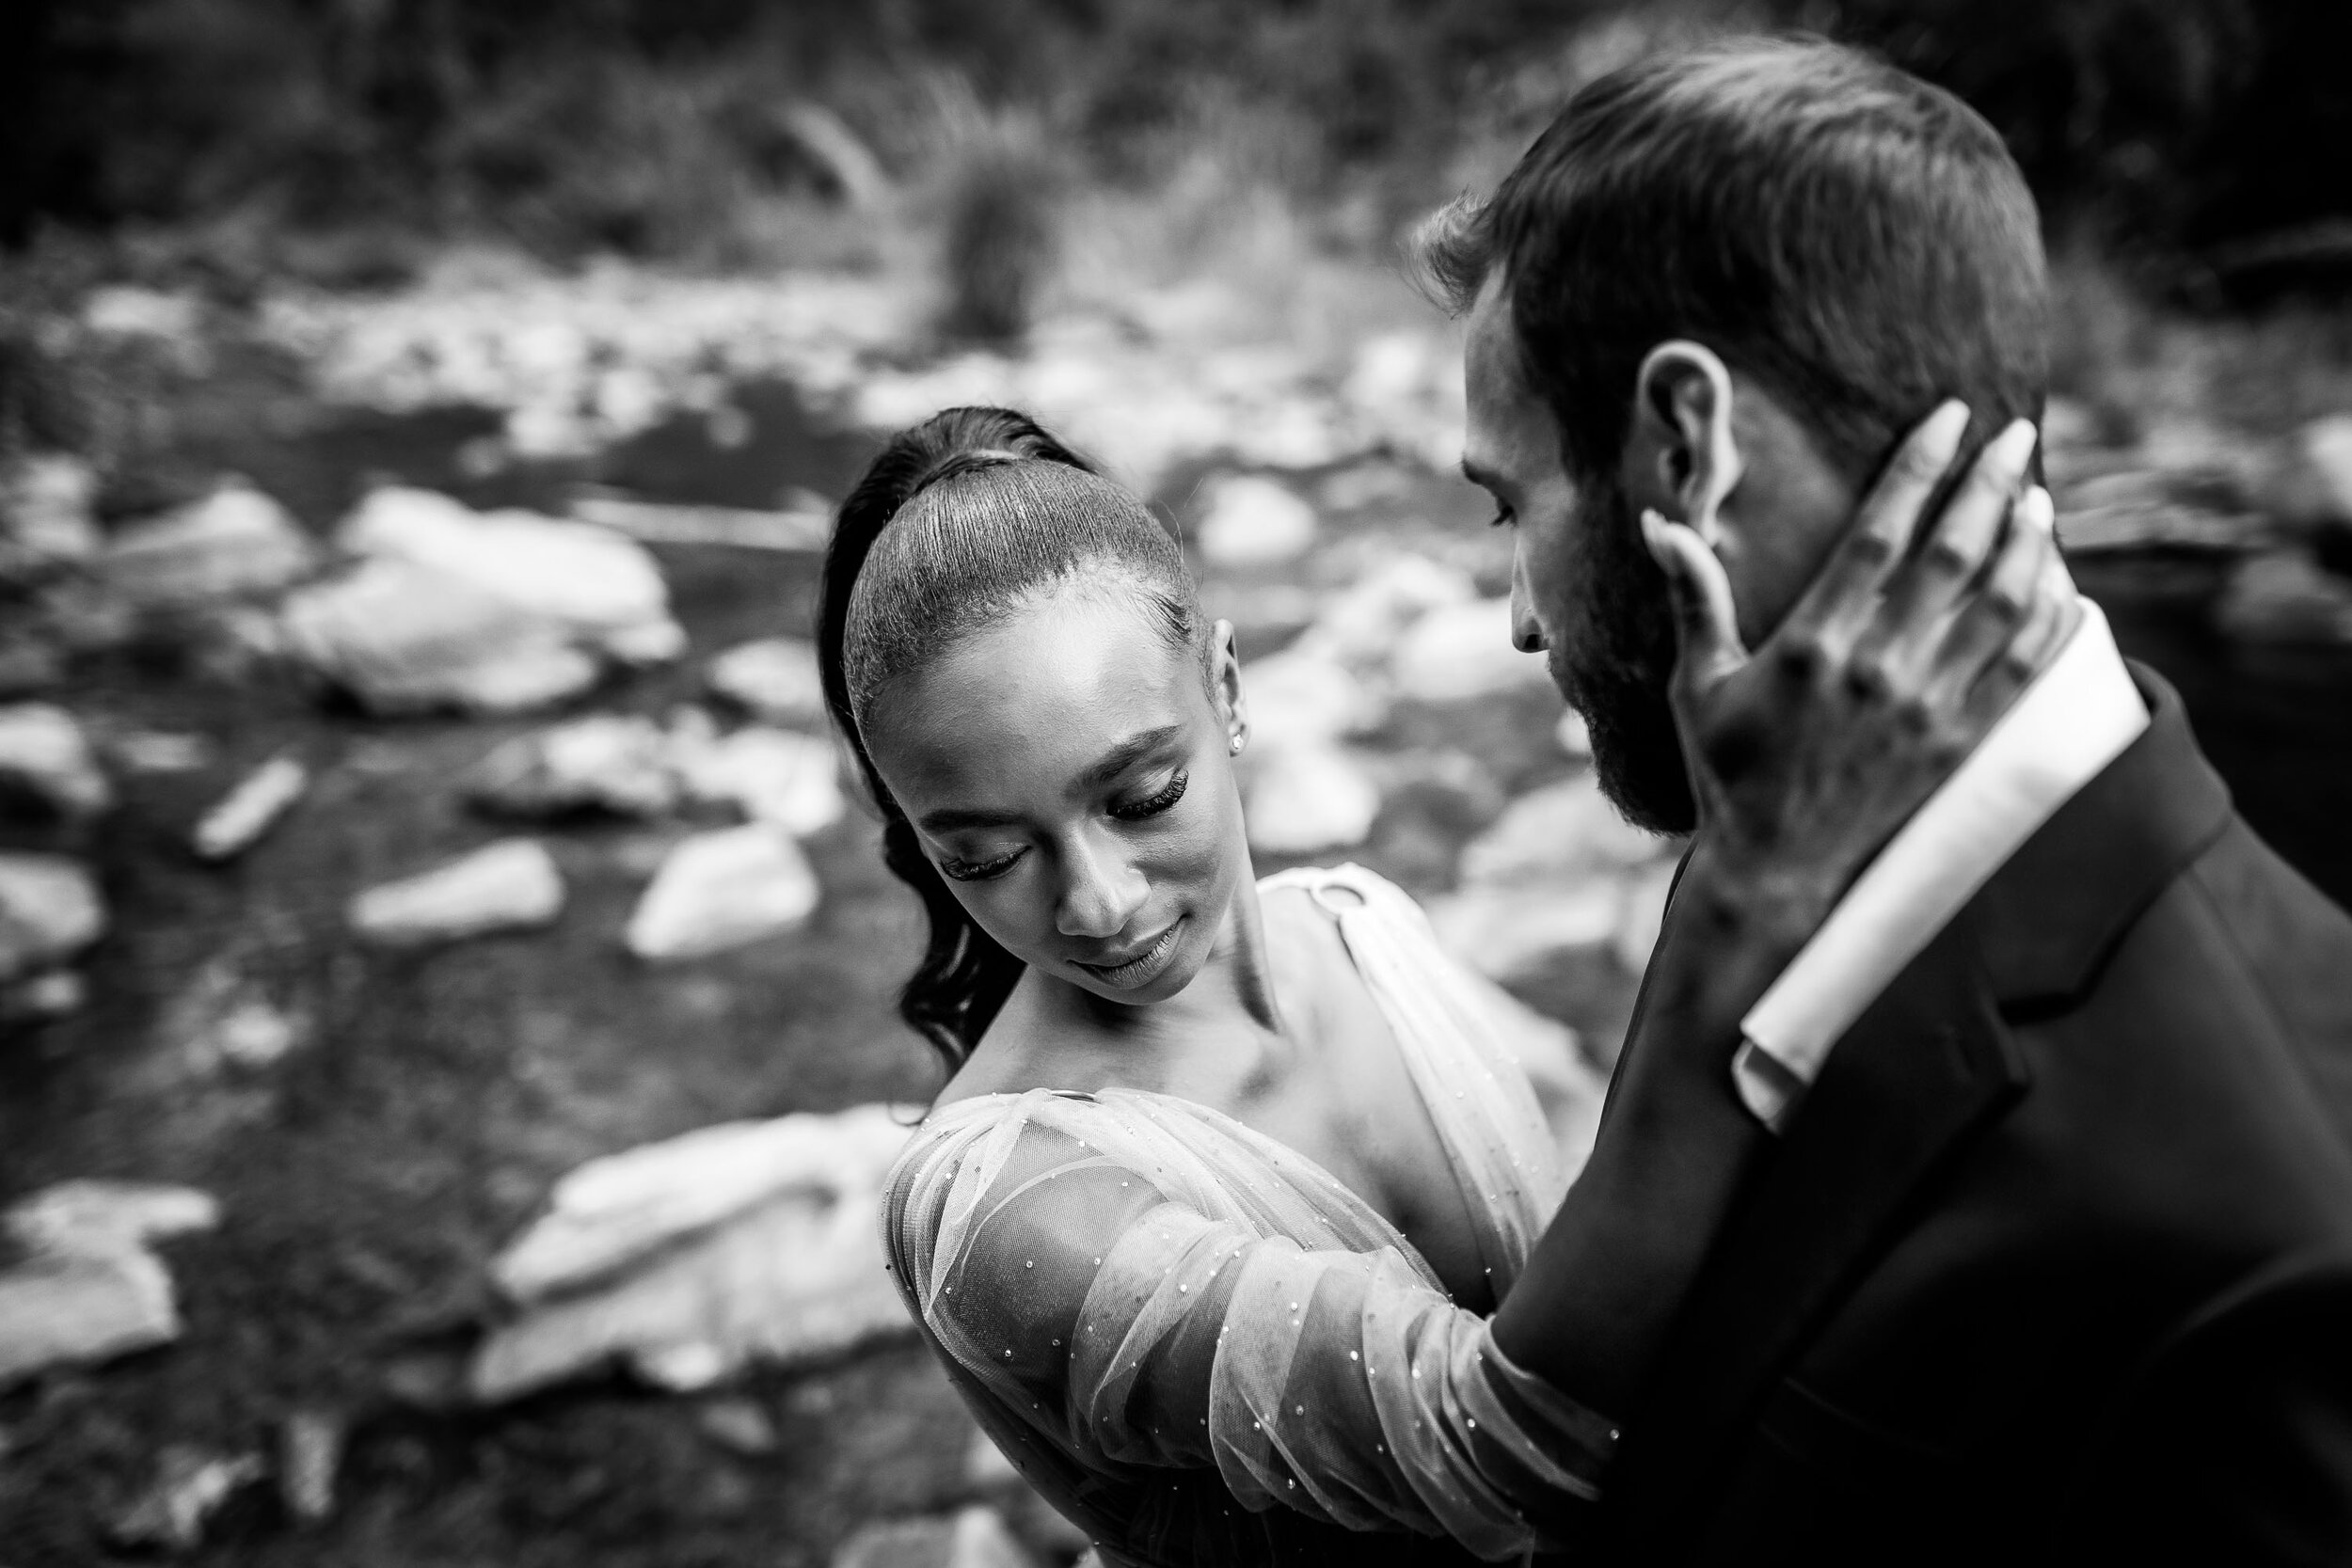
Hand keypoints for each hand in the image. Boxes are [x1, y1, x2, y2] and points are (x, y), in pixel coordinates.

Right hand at [1641, 399, 2076, 939]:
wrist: (1775, 872)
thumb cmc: (1728, 772)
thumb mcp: (1696, 685)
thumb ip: (1694, 599)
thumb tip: (1662, 522)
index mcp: (1813, 646)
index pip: (1882, 534)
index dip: (1919, 467)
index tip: (1950, 417)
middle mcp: (1878, 671)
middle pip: (1954, 554)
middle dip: (1991, 484)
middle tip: (2016, 434)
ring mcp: (1927, 709)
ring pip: (2001, 606)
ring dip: (2030, 544)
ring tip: (2040, 497)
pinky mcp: (1959, 744)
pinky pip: (2023, 670)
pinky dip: (2051, 620)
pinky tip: (2063, 583)